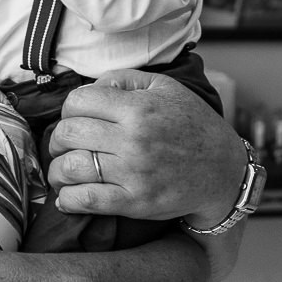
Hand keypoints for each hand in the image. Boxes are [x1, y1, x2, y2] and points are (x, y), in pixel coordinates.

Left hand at [47, 69, 247, 226]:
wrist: (224, 171)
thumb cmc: (192, 125)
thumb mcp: (165, 87)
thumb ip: (123, 80)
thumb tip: (89, 88)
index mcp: (138, 108)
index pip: (78, 102)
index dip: (69, 109)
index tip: (74, 118)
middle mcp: (133, 139)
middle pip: (68, 133)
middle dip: (58, 139)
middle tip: (63, 145)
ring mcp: (133, 173)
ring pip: (71, 167)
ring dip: (57, 170)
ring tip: (61, 170)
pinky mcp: (135, 202)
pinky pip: (87, 200)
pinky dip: (67, 200)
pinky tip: (66, 197)